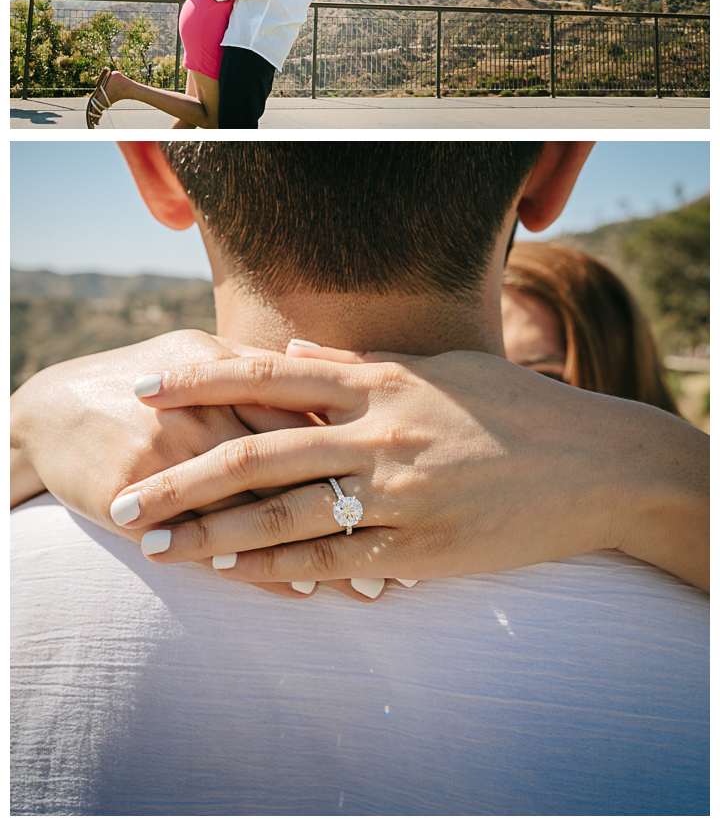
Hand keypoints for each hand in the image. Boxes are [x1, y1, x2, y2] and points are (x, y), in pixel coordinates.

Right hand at [10, 331, 387, 601]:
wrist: (47, 408)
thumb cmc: (140, 380)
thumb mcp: (197, 357)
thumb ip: (257, 371)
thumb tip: (318, 364)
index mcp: (223, 369)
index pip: (304, 407)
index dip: (361, 440)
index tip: (418, 470)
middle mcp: (203, 409)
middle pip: (295, 463)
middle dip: (357, 501)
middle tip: (419, 536)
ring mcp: (168, 452)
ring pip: (258, 509)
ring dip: (320, 552)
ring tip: (374, 588)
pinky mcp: (138, 494)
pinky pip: (207, 539)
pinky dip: (257, 570)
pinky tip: (301, 594)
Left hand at [116, 348, 709, 591]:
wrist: (592, 464)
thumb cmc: (512, 408)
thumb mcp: (436, 369)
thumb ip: (354, 363)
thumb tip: (286, 353)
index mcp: (381, 383)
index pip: (268, 377)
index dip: (200, 382)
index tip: (145, 390)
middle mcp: (380, 434)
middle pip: (259, 453)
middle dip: (184, 475)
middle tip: (126, 497)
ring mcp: (399, 494)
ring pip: (286, 516)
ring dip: (215, 534)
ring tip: (161, 547)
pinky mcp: (421, 549)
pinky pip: (335, 564)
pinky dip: (280, 571)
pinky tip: (235, 576)